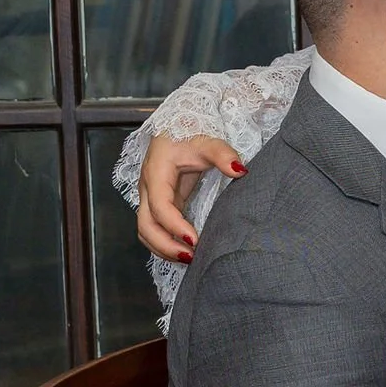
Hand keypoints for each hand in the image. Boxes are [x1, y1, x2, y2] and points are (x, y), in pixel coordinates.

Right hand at [137, 130, 244, 262]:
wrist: (178, 126)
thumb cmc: (190, 133)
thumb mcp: (207, 141)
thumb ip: (223, 154)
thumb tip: (239, 170)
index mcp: (156, 173)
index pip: (160, 207)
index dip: (175, 226)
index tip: (195, 241)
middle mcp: (148, 189)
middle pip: (146, 226)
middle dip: (166, 246)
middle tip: (192, 258)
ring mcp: (150, 198)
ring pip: (146, 232)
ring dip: (163, 249)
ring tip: (190, 260)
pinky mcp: (158, 204)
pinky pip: (154, 230)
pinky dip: (165, 244)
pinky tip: (186, 251)